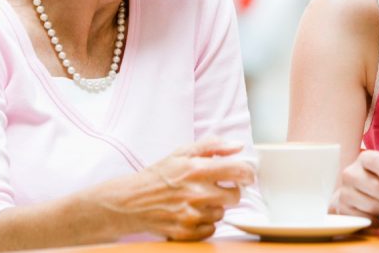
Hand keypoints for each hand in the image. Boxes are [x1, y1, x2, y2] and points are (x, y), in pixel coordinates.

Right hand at [92, 136, 255, 240]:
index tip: (246, 176)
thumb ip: (213, 146)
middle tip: (215, 187)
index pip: (238, 171)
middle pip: (235, 196)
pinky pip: (210, 229)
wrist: (131, 201)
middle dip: (229, 191)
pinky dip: (205, 223)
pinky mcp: (185, 232)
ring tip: (196, 200)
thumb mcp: (183, 152)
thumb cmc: (160, 175)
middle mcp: (195, 193)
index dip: (248, 173)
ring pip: (221, 213)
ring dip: (214, 207)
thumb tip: (238, 146)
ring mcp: (190, 215)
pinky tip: (191, 213)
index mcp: (196, 169)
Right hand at [332, 149, 378, 221]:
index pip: (376, 161)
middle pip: (375, 186)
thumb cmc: (375, 179)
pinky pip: (365, 218)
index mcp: (363, 159)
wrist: (352, 194)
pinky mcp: (343, 209)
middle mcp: (350, 173)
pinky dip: (377, 219)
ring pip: (371, 204)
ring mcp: (345, 192)